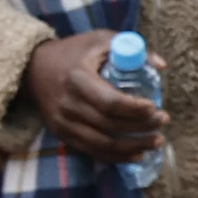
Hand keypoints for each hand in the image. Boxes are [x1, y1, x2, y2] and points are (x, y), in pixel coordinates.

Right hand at [23, 30, 165, 166]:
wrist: (34, 69)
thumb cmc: (74, 52)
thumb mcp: (100, 40)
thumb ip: (130, 49)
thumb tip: (161, 66)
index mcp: (78, 79)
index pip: (109, 102)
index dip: (134, 109)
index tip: (155, 108)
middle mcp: (69, 104)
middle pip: (110, 125)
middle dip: (141, 127)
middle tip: (163, 122)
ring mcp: (64, 123)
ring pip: (103, 144)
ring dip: (133, 146)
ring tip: (156, 141)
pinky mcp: (63, 135)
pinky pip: (92, 151)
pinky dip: (116, 157)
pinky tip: (137, 155)